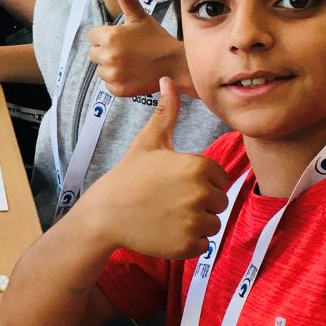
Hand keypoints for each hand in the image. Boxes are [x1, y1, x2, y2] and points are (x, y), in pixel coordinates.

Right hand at [79, 80, 229, 260]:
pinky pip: (204, 245)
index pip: (220, 178)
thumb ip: (166, 113)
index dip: (201, 181)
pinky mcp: (188, 245)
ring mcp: (194, 221)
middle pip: (219, 202)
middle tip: (170, 201)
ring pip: (213, 224)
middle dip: (200, 203)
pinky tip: (167, 231)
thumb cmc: (128, 175)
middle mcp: (201, 194)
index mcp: (198, 167)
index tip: (175, 183)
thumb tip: (168, 80)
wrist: (105, 214)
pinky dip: (189, 242)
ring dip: (196, 223)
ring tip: (168, 216)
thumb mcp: (148, 142)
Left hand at [88, 0, 195, 98]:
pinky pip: (108, 84)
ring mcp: (112, 75)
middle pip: (94, 53)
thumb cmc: (156, 38)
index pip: (93, 36)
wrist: (175, 64)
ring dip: (111, 67)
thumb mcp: (139, 16)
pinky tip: (132, 74)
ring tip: (131, 62)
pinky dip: (117, 81)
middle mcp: (108, 56)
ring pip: (100, 70)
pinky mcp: (117, 90)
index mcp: (109, 36)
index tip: (123, 38)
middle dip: (106, 51)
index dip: (106, 36)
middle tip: (128, 51)